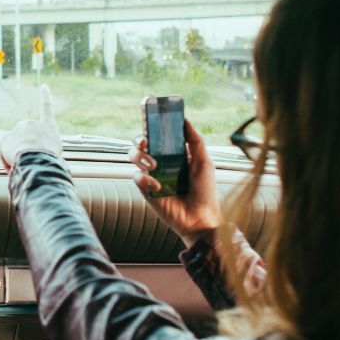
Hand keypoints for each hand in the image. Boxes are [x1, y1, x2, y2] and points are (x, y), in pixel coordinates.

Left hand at [0, 85, 61, 169]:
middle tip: (31, 159)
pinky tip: (16, 162)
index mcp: (48, 126)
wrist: (39, 160)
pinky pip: (6, 151)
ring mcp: (19, 129)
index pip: (47, 107)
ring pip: (15, 145)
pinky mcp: (6, 137)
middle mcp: (32, 124)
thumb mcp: (54, 152)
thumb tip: (30, 151)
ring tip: (26, 162)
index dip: (45, 96)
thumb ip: (43, 147)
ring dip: (18, 154)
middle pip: (25, 136)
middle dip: (25, 146)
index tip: (43, 86)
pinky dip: (8, 158)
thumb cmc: (50, 161)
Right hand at [131, 119, 220, 246]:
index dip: (151, 129)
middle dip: (139, 141)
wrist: (201, 218)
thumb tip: (185, 121)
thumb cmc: (205, 192)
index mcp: (173, 155)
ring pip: (133, 158)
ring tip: (154, 165)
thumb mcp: (204, 163)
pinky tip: (157, 185)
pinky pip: (136, 178)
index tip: (151, 123)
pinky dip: (144, 178)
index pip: (157, 137)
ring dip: (140, 157)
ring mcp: (151, 176)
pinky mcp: (146, 190)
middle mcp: (160, 163)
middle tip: (146, 143)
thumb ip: (195, 141)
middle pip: (140, 145)